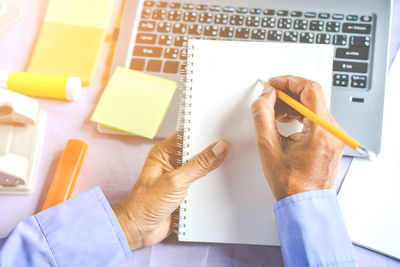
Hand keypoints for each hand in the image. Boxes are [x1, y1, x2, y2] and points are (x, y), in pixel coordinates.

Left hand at [113, 132, 227, 249]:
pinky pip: (202, 183)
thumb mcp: (175, 182)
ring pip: (201, 168)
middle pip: (196, 151)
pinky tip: (222, 182)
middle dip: (211, 152)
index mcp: (164, 152)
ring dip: (212, 169)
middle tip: (231, 148)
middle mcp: (172, 162)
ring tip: (230, 164)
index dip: (205, 134)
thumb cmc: (145, 205)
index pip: (188, 136)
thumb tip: (218, 149)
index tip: (223, 134)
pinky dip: (211, 183)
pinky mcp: (185, 191)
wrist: (139, 231)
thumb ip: (198, 165)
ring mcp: (179, 177)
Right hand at [252, 75, 344, 199]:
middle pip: (312, 97)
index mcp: (322, 130)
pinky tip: (284, 120)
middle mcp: (333, 131)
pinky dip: (298, 115)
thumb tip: (266, 95)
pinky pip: (315, 118)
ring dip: (292, 105)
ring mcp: (333, 136)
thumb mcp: (268, 145)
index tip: (274, 83)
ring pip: (313, 107)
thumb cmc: (290, 183)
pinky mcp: (330, 140)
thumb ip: (263, 114)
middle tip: (269, 98)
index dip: (289, 81)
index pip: (310, 89)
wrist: (303, 203)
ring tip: (273, 113)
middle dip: (287, 94)